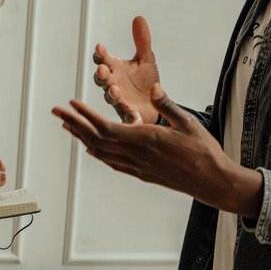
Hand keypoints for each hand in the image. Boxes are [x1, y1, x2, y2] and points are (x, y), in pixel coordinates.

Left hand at [52, 84, 263, 217]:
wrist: (212, 182)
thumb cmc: (204, 151)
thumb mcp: (188, 122)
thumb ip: (167, 104)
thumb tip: (153, 87)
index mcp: (146, 139)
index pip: (105, 128)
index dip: (85, 117)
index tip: (71, 104)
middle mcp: (137, 155)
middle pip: (96, 140)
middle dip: (74, 125)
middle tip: (58, 113)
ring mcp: (138, 167)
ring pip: (101, 154)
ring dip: (82, 139)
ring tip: (69, 127)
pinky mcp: (143, 174)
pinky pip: (113, 164)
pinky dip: (98, 154)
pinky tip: (93, 149)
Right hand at [93, 16, 161, 123]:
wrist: (156, 105)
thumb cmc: (145, 81)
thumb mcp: (146, 59)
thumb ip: (142, 41)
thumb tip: (139, 18)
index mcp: (116, 69)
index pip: (104, 59)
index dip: (101, 54)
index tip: (100, 47)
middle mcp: (114, 84)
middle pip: (103, 79)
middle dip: (101, 75)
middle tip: (102, 70)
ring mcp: (120, 100)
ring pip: (111, 97)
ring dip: (111, 94)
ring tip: (114, 90)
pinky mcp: (129, 115)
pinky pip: (127, 116)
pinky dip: (130, 117)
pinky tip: (134, 116)